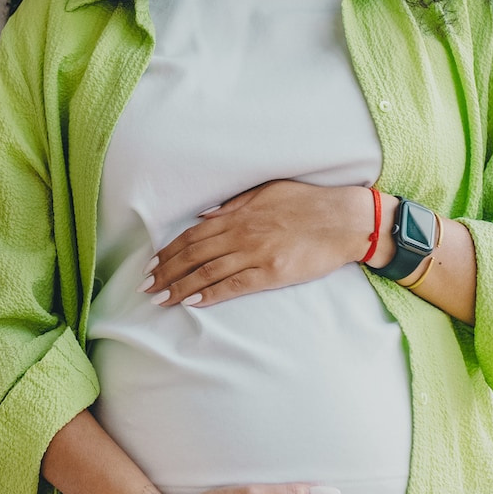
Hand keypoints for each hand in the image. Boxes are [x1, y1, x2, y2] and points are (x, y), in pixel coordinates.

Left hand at [142, 180, 374, 308]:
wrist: (345, 220)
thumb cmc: (310, 203)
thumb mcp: (268, 191)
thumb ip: (235, 205)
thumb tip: (205, 215)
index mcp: (239, 215)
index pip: (193, 236)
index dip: (169, 251)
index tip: (152, 264)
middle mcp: (242, 234)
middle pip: (193, 255)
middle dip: (166, 271)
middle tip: (146, 287)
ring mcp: (256, 254)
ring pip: (207, 272)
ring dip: (180, 287)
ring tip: (160, 298)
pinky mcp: (271, 272)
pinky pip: (234, 285)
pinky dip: (210, 294)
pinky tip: (192, 302)